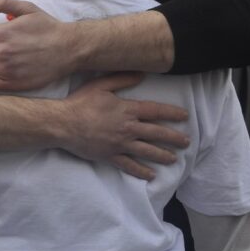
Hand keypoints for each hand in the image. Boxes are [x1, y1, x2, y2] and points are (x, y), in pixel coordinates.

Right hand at [60, 72, 189, 179]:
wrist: (62, 123)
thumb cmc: (80, 102)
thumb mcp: (101, 85)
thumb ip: (122, 79)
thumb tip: (142, 74)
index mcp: (127, 109)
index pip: (155, 111)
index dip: (171, 113)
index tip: (185, 116)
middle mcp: (127, 128)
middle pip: (156, 133)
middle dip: (174, 137)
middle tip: (186, 141)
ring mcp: (120, 144)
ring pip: (147, 151)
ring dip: (163, 155)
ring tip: (174, 158)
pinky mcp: (110, 156)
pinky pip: (129, 165)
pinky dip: (141, 171)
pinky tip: (151, 175)